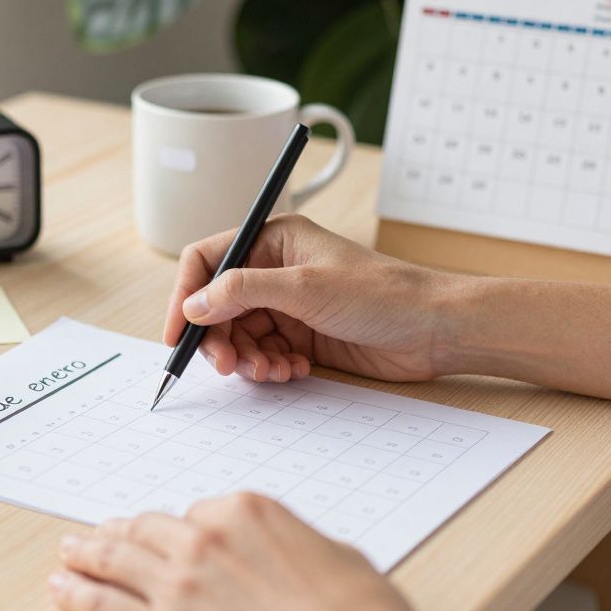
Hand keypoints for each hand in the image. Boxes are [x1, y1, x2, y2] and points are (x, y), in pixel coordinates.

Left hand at [49, 493, 439, 610]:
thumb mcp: (333, 556)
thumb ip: (288, 545)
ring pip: (117, 560)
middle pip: (148, 531)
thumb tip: (276, 557)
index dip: (187, 530)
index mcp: (246, 512)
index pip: (198, 514)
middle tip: (100, 534)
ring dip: (88, 554)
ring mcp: (179, 586)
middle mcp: (204, 539)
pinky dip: (78, 593)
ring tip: (70, 552)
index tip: (174, 538)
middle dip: (122, 532)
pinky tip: (64, 588)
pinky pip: (105, 605)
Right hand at [163, 214, 460, 383]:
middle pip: (217, 305)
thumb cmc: (381, 293)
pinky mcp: (301, 336)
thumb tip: (194, 305)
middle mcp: (275, 269)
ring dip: (247, 358)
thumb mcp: (304, 287)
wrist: (433, 329)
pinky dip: (268, 367)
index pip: (207, 260)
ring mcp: (288, 305)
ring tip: (272, 371)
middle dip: (218, 338)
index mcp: (273, 240)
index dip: (185, 295)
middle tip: (227, 366)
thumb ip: (241, 292)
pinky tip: (292, 370)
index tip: (178, 333)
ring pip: (239, 335)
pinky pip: (263, 353)